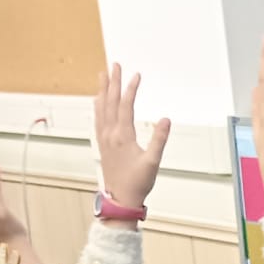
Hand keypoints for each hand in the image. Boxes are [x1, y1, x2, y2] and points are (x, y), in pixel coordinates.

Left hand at [93, 63, 170, 212]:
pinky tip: (98, 100)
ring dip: (102, 90)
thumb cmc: (137, 182)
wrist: (121, 198)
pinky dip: (98, 105)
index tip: (136, 76)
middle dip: (113, 82)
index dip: (131, 89)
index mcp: (123, 136)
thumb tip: (165, 120)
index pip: (126, 106)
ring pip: (101, 108)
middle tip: (114, 65)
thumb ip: (159, 139)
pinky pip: (98, 118)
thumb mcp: (153, 162)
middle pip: (110, 102)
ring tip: (103, 75)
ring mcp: (104, 138)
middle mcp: (110, 134)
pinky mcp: (102, 144)